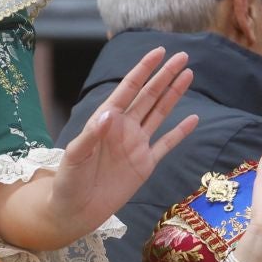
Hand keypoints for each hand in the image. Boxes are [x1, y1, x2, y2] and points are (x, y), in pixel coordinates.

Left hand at [47, 46, 198, 237]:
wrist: (75, 210)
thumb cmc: (68, 180)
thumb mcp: (75, 155)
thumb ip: (92, 135)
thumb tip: (110, 116)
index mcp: (106, 120)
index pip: (128, 88)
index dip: (144, 69)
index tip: (159, 52)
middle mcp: (124, 128)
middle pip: (149, 96)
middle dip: (165, 76)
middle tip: (183, 56)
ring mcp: (136, 145)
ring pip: (159, 113)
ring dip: (174, 95)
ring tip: (188, 75)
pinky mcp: (145, 164)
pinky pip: (166, 144)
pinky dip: (180, 132)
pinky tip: (193, 119)